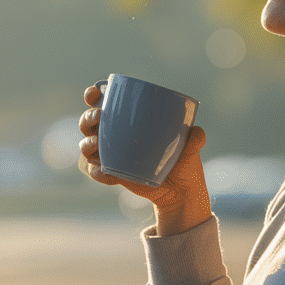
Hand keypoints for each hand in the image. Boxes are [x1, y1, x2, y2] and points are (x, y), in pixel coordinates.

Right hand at [78, 83, 211, 235]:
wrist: (181, 192)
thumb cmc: (184, 162)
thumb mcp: (191, 150)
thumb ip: (194, 140)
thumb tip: (197, 132)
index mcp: (129, 120)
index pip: (103, 102)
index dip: (92, 95)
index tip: (95, 93)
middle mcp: (115, 135)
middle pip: (88, 123)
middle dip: (87, 118)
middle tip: (99, 117)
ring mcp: (111, 155)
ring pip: (86, 146)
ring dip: (87, 143)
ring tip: (97, 145)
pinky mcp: (112, 174)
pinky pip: (95, 171)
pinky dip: (96, 171)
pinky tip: (105, 171)